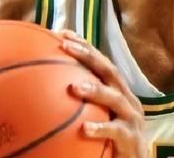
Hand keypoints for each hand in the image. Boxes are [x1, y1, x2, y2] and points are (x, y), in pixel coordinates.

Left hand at [59, 30, 146, 157]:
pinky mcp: (132, 138)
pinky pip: (115, 131)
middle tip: (65, 46)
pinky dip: (101, 128)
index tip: (62, 33)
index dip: (85, 46)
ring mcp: (132, 118)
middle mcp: (127, 99)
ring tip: (74, 87)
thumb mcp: (98, 116)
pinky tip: (84, 128)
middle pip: (109, 70)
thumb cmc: (112, 140)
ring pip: (114, 98)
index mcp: (119, 91)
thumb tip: (42, 94)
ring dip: (95, 90)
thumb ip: (80, 104)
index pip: (101, 62)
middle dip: (88, 55)